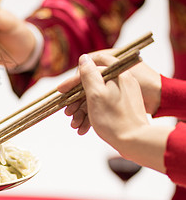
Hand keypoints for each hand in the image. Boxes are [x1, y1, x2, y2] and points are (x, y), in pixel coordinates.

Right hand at [74, 54, 170, 171]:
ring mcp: (124, 93)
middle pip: (92, 85)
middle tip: (67, 112)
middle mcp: (122, 80)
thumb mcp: (96, 93)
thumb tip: (84, 58)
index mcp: (116, 74)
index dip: (72, 81)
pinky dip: (93, 115)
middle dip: (77, 101)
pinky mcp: (124, 106)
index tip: (61, 91)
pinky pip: (104, 106)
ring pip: (97, 97)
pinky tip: (84, 127)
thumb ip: (89, 74)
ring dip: (83, 110)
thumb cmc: (114, 118)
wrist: (137, 141)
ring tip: (75, 124)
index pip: (89, 71)